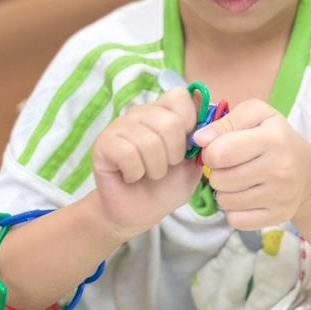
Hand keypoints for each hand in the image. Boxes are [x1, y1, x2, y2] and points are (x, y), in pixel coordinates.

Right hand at [91, 86, 204, 240]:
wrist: (140, 213)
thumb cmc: (167, 186)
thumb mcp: (193, 163)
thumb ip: (202, 139)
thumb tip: (208, 110)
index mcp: (163, 111)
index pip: (179, 96)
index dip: (189, 123)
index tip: (185, 148)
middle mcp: (140, 113)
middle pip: (169, 122)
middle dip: (174, 154)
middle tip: (166, 167)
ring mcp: (119, 126)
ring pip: (148, 141)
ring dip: (155, 168)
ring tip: (149, 174)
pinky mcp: (103, 143)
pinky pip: (127, 153)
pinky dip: (135, 172)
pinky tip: (131, 176)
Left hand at [192, 99, 310, 230]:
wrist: (308, 171)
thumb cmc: (275, 137)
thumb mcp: (257, 115)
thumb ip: (226, 121)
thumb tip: (199, 139)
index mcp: (272, 139)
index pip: (222, 153)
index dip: (209, 152)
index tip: (216, 150)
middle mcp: (279, 169)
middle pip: (220, 180)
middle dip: (216, 172)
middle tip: (228, 167)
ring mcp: (281, 196)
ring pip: (225, 202)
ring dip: (223, 192)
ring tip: (236, 180)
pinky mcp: (279, 216)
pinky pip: (236, 220)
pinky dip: (233, 210)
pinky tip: (243, 197)